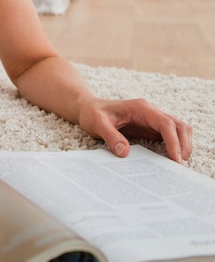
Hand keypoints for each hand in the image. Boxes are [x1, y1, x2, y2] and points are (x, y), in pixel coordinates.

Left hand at [78, 97, 192, 162]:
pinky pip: (169, 135)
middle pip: (178, 125)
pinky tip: (170, 160)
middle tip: (179, 165)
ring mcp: (152, 119)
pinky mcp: (151, 127)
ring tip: (178, 164)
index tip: (175, 159)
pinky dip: (176, 146)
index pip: (165, 123)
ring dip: (183, 145)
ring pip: (178, 129)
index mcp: (140, 108)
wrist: (89, 108)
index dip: (173, 141)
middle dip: (184, 144)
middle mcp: (150, 111)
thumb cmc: (93, 113)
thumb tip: (124, 152)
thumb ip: (110, 136)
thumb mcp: (97, 123)